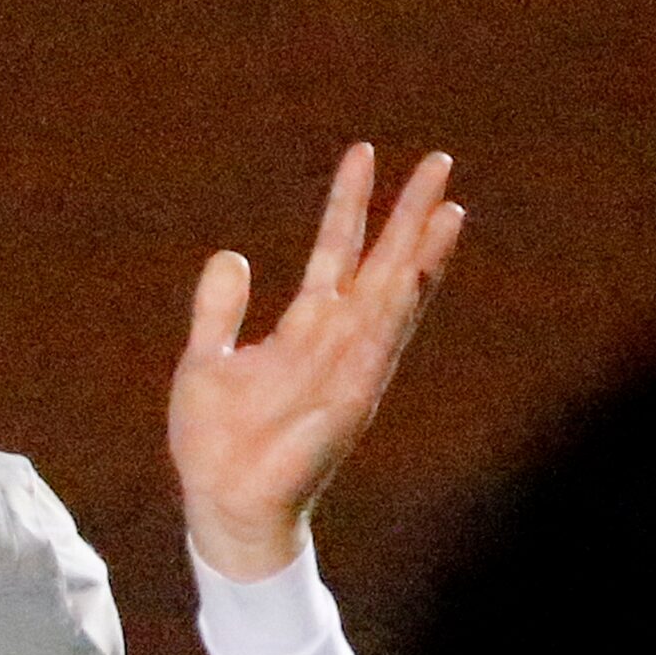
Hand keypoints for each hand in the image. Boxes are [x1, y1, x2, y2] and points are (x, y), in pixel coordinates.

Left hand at [169, 144, 464, 578]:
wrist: (221, 502)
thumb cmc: (217, 442)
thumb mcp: (206, 360)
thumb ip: (219, 309)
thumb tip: (231, 254)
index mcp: (305, 327)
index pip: (334, 250)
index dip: (349, 204)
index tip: (363, 153)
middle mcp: (337, 341)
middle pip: (381, 263)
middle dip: (408, 215)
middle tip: (439, 161)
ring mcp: (350, 369)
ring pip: (394, 299)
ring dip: (421, 256)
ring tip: (449, 208)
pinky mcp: (350, 402)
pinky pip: (377, 350)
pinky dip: (394, 313)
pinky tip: (412, 275)